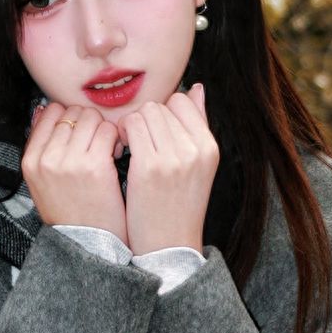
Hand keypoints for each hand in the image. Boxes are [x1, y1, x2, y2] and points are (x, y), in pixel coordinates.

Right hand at [23, 101, 128, 242]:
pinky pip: (108, 131)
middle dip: (89, 123)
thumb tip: (44, 109)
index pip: (50, 112)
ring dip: (104, 129)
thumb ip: (42, 147)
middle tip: (98, 142)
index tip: (81, 134)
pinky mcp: (95, 165)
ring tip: (108, 148)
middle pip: (73, 112)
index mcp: (30, 160)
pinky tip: (117, 154)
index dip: (72, 118)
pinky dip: (116, 138)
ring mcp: (69, 161)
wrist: (87, 246)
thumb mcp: (42, 181)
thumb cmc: (70, 213)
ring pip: (91, 117)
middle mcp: (46, 158)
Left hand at [113, 82, 216, 256]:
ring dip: (131, 125)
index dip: (162, 112)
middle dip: (144, 118)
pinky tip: (121, 151)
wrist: (168, 246)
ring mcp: (173, 157)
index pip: (182, 101)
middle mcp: (195, 149)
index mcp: (209, 147)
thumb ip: (198, 125)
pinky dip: (122, 134)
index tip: (154, 131)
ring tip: (130, 146)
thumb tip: (197, 87)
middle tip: (138, 140)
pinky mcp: (149, 167)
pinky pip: (131, 128)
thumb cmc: (178, 205)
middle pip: (160, 106)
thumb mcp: (199, 165)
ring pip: (144, 113)